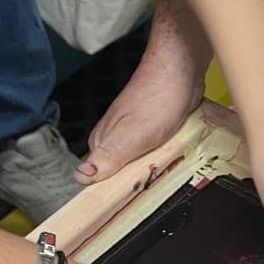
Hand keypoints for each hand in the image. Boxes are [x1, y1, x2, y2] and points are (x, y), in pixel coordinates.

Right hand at [80, 54, 203, 182]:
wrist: (182, 71)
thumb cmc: (157, 96)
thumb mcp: (131, 135)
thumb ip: (107, 157)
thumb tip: (81, 176)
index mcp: (102, 143)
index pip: (100, 181)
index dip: (117, 191)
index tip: (134, 193)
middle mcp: (115, 139)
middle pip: (124, 176)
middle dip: (142, 179)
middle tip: (156, 172)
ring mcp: (136, 135)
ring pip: (144, 165)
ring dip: (158, 166)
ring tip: (168, 158)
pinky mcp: (154, 131)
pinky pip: (159, 153)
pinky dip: (168, 154)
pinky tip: (175, 149)